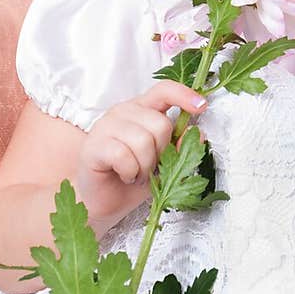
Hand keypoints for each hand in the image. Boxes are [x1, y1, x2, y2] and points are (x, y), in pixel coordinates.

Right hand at [74, 80, 207, 228]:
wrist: (104, 202)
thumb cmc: (133, 178)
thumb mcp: (166, 162)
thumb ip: (180, 145)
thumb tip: (199, 134)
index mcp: (141, 109)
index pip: (164, 90)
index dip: (184, 95)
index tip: (201, 106)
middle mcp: (122, 112)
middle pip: (160, 123)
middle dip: (162, 152)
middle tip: (150, 167)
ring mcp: (105, 126)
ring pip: (143, 140)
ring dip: (145, 167)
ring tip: (137, 174)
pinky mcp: (93, 146)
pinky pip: (123, 155)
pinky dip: (130, 172)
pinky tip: (125, 176)